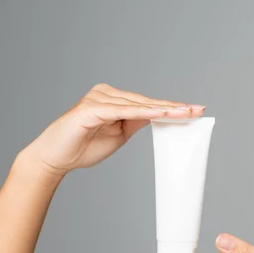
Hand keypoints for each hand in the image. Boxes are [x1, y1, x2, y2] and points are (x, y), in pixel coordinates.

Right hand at [20, 83, 204, 176]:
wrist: (55, 158)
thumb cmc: (84, 147)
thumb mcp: (119, 134)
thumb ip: (136, 122)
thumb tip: (158, 116)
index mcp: (114, 99)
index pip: (149, 103)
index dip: (173, 107)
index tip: (196, 110)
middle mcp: (106, 93)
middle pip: (147, 101)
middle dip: (174, 107)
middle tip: (199, 109)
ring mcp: (98, 99)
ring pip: (138, 104)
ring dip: (163, 109)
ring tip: (186, 113)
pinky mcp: (90, 109)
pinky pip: (122, 110)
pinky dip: (143, 112)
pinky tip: (160, 113)